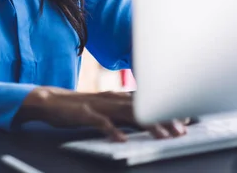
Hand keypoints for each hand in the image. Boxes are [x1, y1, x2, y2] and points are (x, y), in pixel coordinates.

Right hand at [16, 86, 187, 141]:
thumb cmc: (78, 107)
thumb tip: (143, 118)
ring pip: (128, 114)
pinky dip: (112, 130)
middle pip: (143, 108)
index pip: (147, 102)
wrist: (50, 101)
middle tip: (181, 131)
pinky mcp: (85, 114)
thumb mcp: (104, 107)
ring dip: (147, 124)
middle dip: (163, 118)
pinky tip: (122, 139)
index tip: (187, 118)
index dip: (166, 109)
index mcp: (117, 98)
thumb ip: (122, 111)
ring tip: (162, 136)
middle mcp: (112, 99)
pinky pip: (102, 123)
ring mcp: (99, 106)